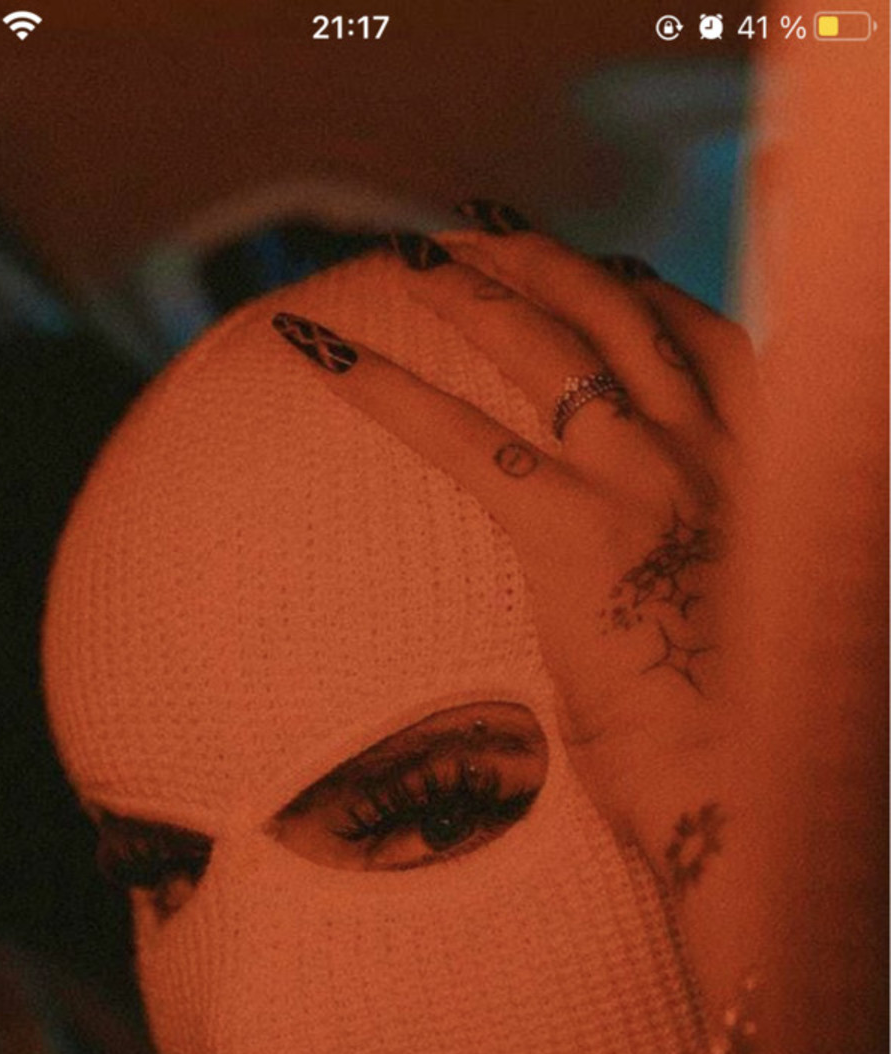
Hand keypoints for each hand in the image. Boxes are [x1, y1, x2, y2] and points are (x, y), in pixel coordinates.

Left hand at [271, 230, 757, 874]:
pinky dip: (383, 388)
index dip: (647, 294)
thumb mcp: (742, 636)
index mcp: (768, 474)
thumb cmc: (747, 743)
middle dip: (546, 260)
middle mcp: (714, 454)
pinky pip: (462, 436)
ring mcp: (647, 481)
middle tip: (479, 232)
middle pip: (623, 315)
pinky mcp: (573, 530)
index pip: (711, 343)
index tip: (604, 267)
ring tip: (411, 256)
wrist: (753, 783)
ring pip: (548, 345)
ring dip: (473, 288)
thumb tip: (649, 596)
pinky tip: (322, 355)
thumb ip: (699, 581)